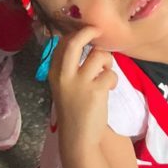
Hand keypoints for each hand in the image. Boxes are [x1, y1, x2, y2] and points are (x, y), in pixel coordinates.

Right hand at [49, 27, 117, 147]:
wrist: (77, 138)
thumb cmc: (73, 111)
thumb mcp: (64, 87)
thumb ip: (70, 68)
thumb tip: (88, 46)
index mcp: (54, 72)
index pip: (62, 44)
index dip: (76, 34)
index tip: (87, 33)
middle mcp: (64, 75)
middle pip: (74, 43)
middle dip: (88, 32)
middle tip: (98, 30)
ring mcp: (80, 82)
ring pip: (98, 56)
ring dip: (107, 61)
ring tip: (106, 72)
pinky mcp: (96, 91)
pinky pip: (110, 74)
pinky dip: (113, 79)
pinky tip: (108, 88)